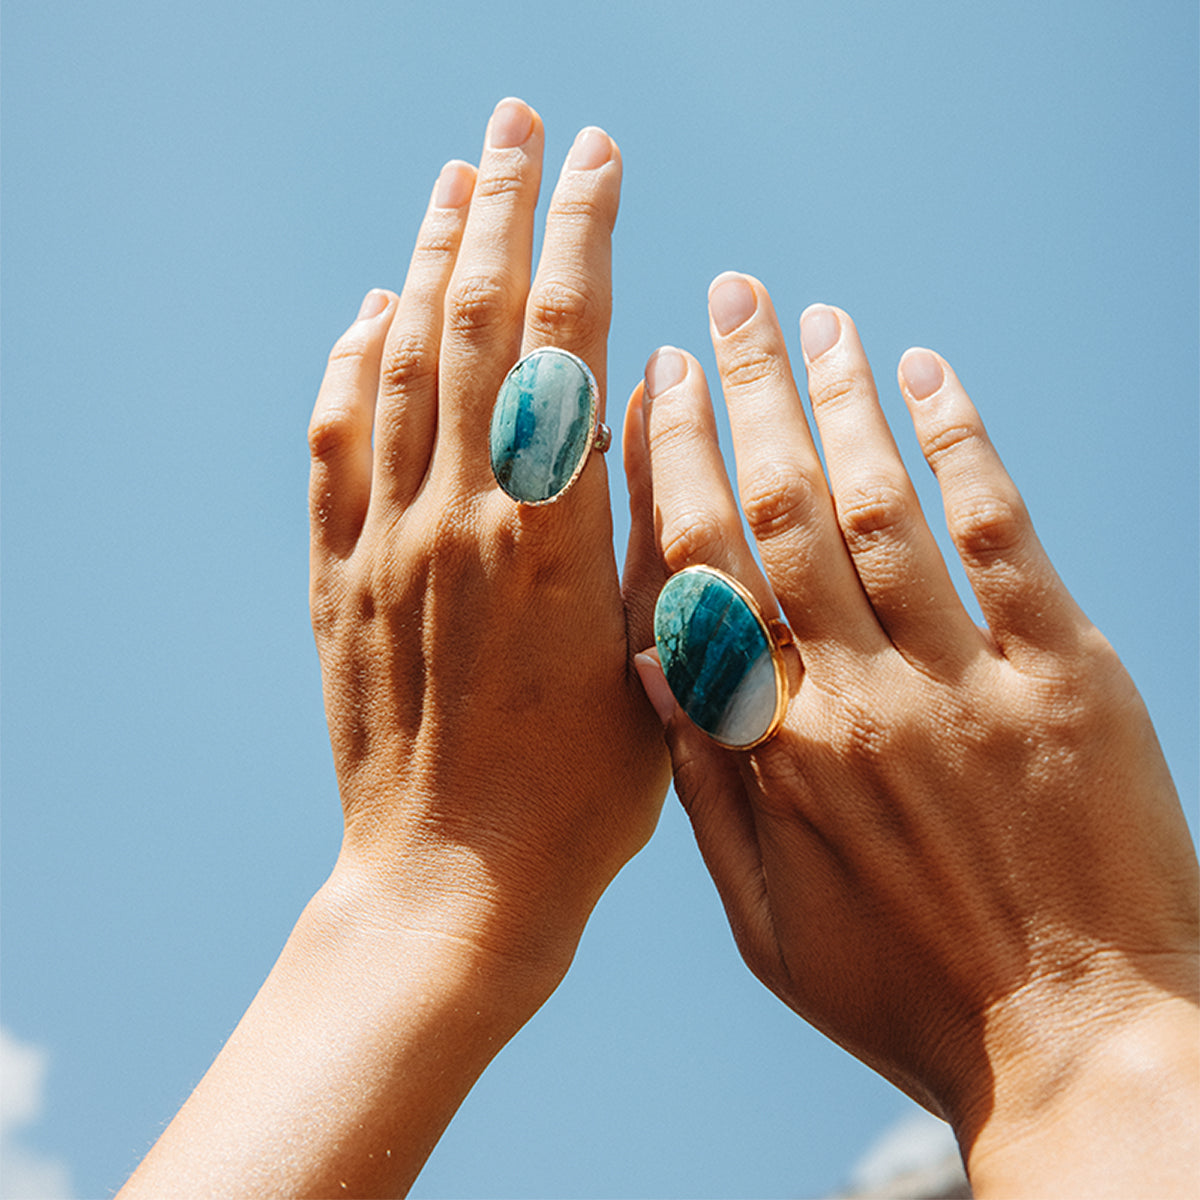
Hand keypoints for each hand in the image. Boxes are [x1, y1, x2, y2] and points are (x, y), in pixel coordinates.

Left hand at [309, 99, 667, 975]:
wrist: (455, 881)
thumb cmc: (582, 796)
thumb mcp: (659, 659)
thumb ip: (651, 520)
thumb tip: (653, 394)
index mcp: (552, 536)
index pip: (565, 340)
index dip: (581, 234)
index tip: (598, 156)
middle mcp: (458, 518)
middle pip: (471, 323)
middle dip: (498, 205)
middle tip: (514, 119)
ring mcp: (385, 545)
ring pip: (399, 366)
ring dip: (425, 262)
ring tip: (450, 181)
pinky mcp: (341, 581)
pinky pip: (333, 445)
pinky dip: (351, 365)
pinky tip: (370, 313)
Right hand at [627, 272, 1197, 1195]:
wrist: (1083, 1050)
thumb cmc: (906, 992)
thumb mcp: (767, 919)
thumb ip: (705, 784)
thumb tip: (640, 663)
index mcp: (780, 754)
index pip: (701, 576)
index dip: (673, 468)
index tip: (660, 385)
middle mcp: (861, 697)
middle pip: (784, 512)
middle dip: (748, 393)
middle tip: (729, 299)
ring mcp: (968, 679)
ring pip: (884, 504)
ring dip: (843, 402)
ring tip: (817, 320)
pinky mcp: (1068, 675)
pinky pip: (1002, 534)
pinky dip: (962, 444)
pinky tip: (928, 375)